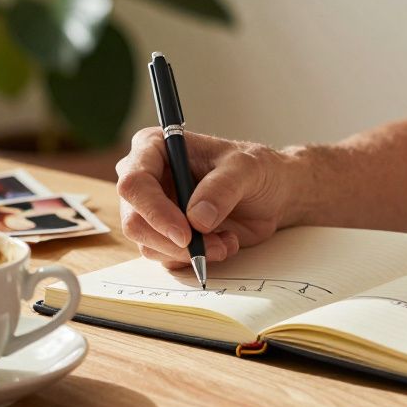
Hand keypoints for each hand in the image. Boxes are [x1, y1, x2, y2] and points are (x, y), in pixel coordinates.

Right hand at [115, 127, 291, 268]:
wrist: (271, 194)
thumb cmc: (255, 169)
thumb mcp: (247, 168)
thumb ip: (222, 188)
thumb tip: (197, 219)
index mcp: (154, 148)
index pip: (134, 183)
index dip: (154, 212)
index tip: (185, 234)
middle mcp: (147, 180)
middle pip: (134, 221)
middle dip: (172, 242)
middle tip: (210, 246)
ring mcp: (154, 210)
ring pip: (149, 245)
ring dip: (190, 253)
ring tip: (226, 241)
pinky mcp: (166, 235)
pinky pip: (167, 258)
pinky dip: (195, 259)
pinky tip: (223, 243)